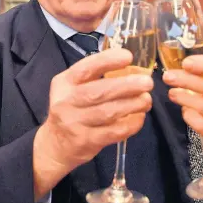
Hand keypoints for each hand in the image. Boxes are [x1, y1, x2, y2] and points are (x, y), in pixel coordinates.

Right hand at [33, 48, 152, 197]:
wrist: (55, 145)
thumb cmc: (72, 109)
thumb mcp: (73, 88)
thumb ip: (95, 77)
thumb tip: (132, 68)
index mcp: (65, 83)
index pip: (85, 68)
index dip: (107, 61)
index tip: (128, 56)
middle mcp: (66, 101)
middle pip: (99, 92)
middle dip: (127, 85)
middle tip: (147, 82)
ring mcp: (74, 123)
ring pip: (108, 112)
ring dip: (132, 105)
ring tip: (147, 100)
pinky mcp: (85, 142)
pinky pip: (113, 132)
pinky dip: (131, 124)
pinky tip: (140, 117)